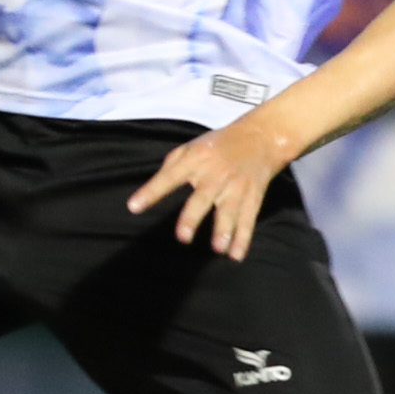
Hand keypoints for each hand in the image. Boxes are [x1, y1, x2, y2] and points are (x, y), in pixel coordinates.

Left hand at [127, 114, 293, 260]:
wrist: (260, 138)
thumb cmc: (217, 145)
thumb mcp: (190, 147)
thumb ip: (170, 167)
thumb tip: (151, 191)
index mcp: (194, 160)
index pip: (169, 177)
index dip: (151, 191)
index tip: (134, 206)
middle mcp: (214, 174)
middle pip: (202, 198)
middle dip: (192, 218)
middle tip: (183, 238)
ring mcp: (235, 187)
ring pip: (229, 211)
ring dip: (224, 230)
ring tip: (218, 249)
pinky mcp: (252, 197)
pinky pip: (248, 220)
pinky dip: (243, 239)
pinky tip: (236, 256)